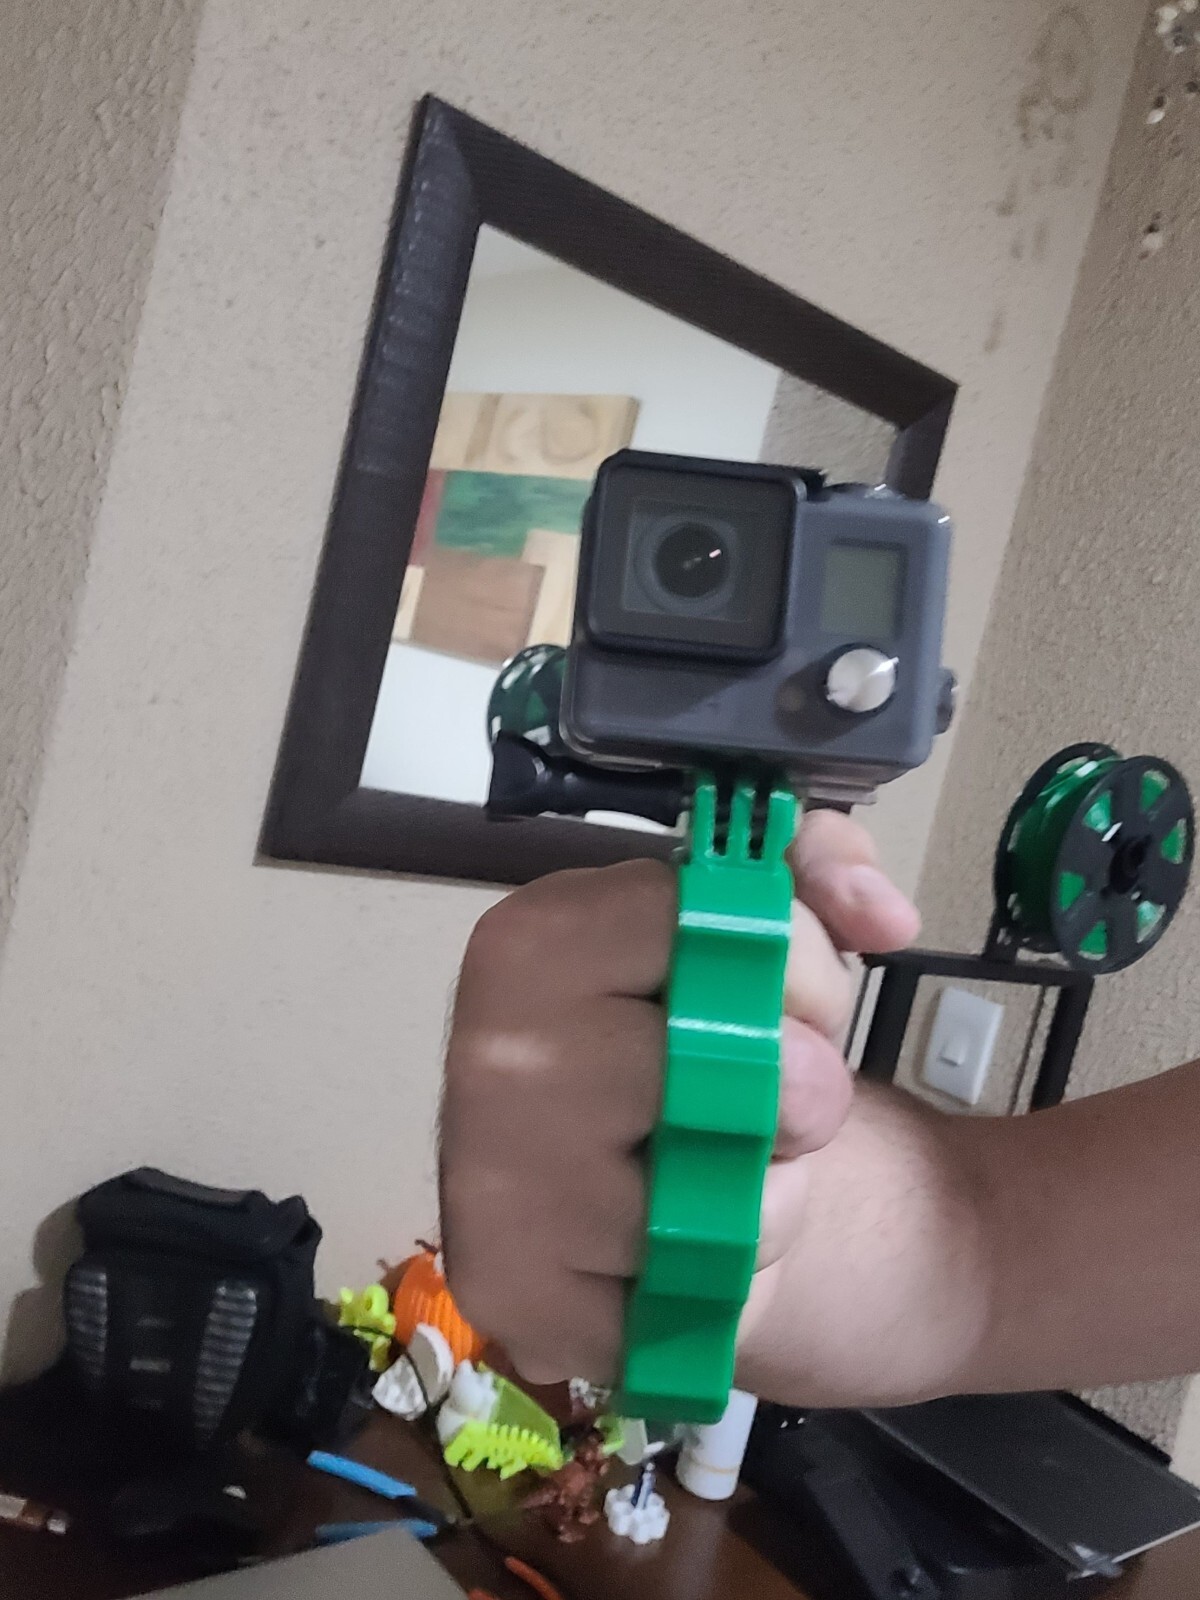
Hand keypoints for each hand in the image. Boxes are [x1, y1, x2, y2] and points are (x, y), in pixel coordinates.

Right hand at [439, 811, 918, 1387]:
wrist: (639, 1189)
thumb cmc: (700, 1044)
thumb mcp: (764, 928)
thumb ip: (822, 870)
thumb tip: (884, 914)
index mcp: (533, 936)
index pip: (699, 923)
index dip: (796, 965)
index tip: (807, 997)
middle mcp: (488, 1052)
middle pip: (713, 1073)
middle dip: (797, 1094)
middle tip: (788, 1100)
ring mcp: (484, 1182)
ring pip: (704, 1201)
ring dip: (762, 1200)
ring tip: (732, 1177)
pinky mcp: (512, 1295)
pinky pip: (675, 1300)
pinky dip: (715, 1287)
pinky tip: (685, 1252)